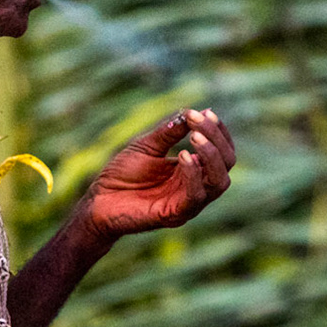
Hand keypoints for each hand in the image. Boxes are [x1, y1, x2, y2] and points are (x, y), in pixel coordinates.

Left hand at [79, 108, 234, 241]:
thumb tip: (193, 111)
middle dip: (216, 138)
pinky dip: (193, 174)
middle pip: (226, 164)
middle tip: (199, 119)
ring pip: (219, 182)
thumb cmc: (122, 174)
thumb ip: (170, 132)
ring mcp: (188, 202)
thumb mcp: (147, 145)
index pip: (221, 151)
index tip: (207, 112)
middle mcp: (196, 186)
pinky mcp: (176, 214)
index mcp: (192, 170)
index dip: (219, 131)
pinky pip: (196, 196)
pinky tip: (183, 156)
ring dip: (211, 155)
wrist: (99, 201)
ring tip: (195, 136)